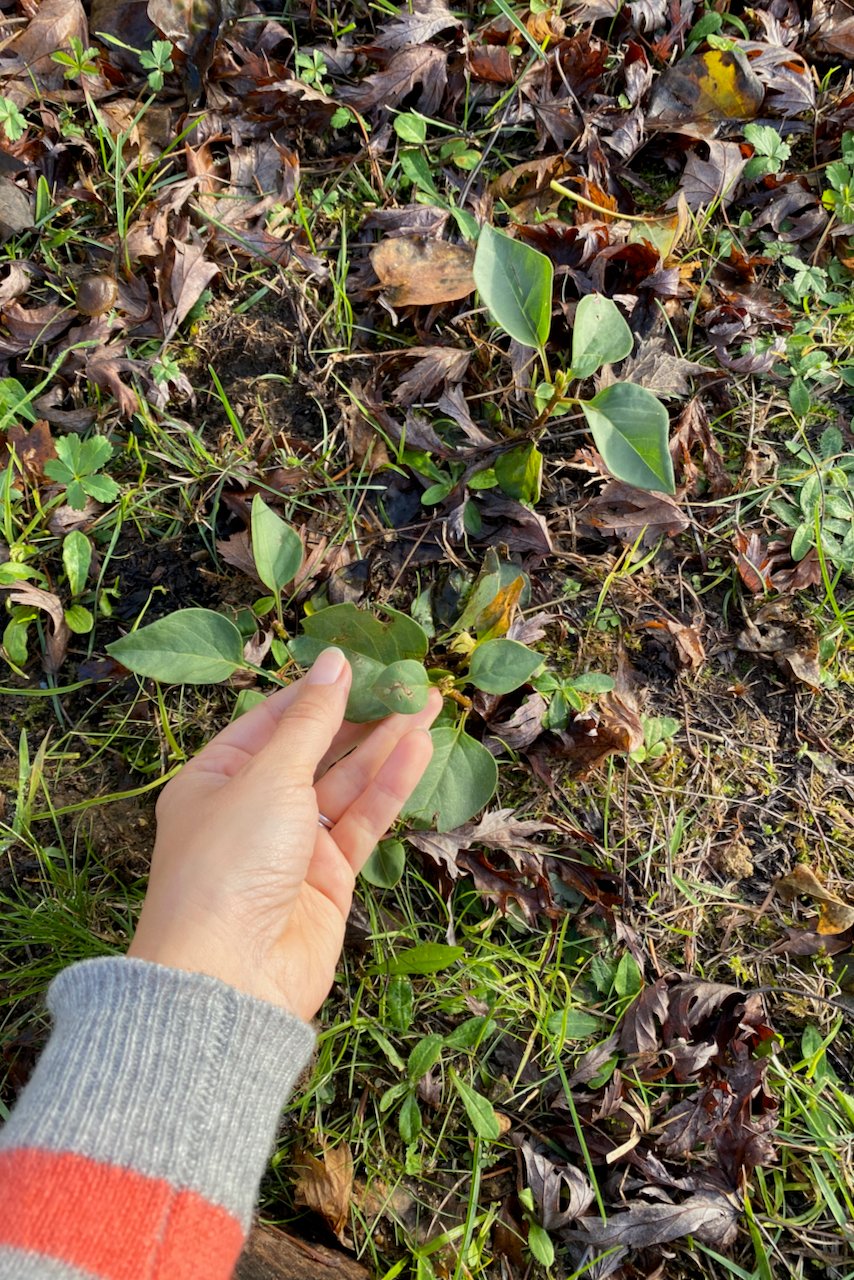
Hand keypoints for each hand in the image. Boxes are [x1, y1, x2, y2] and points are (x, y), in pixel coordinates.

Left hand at [128, 648, 439, 1018]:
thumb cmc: (228, 865)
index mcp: (216, 778)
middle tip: (409, 680)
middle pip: (314, 750)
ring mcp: (292, 845)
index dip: (317, 691)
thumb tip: (332, 663)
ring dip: (385, 745)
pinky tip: (418, 750)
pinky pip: (363, 822)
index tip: (362, 662)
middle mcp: (253, 808)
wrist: (230, 978)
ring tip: (429, 705)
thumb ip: (309, 722)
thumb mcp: (268, 777)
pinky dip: (389, 788)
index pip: (272, 720)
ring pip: (346, 784)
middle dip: (360, 716)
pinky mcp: (328, 879)